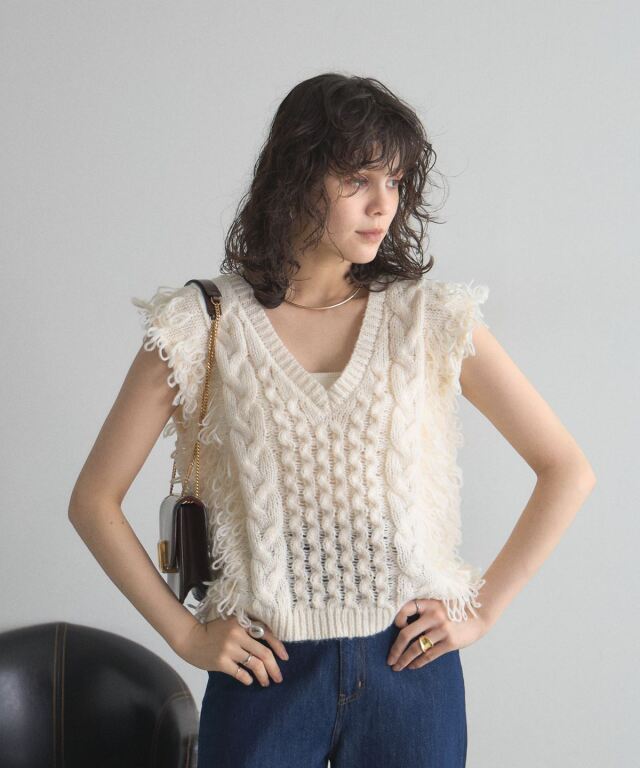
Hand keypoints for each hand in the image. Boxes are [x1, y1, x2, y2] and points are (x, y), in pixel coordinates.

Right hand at [174, 615, 288, 686]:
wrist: (190, 638)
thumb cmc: (214, 631)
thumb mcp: (232, 623)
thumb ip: (248, 630)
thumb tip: (271, 646)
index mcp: (242, 622)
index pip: (267, 633)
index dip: (279, 647)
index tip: (285, 657)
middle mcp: (237, 634)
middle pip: (264, 653)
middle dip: (274, 668)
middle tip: (279, 678)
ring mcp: (229, 649)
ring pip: (254, 665)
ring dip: (263, 676)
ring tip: (266, 682)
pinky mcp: (221, 662)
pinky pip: (240, 673)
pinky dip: (248, 679)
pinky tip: (250, 681)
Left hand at [386, 598, 489, 670]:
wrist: (480, 615)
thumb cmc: (456, 610)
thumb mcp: (439, 603)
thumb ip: (425, 610)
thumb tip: (403, 626)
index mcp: (429, 603)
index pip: (406, 608)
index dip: (397, 619)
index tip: (396, 628)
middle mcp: (433, 615)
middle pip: (406, 634)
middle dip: (395, 649)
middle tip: (389, 660)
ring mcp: (441, 629)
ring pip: (416, 648)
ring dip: (404, 659)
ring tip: (397, 666)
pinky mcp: (450, 642)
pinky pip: (429, 655)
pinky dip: (418, 662)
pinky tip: (412, 666)